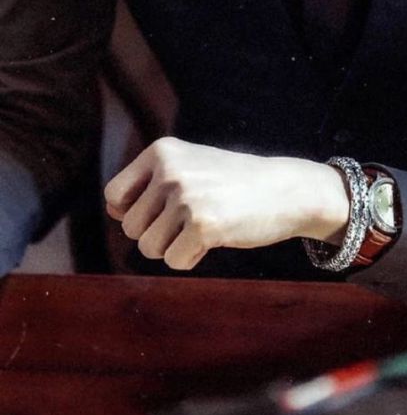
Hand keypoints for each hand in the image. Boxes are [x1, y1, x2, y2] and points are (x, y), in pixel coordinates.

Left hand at [104, 137, 350, 270]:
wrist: (286, 189)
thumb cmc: (233, 183)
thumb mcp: (190, 169)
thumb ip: (149, 187)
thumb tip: (112, 211)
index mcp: (162, 151)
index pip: (114, 195)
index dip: (132, 213)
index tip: (161, 212)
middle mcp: (170, 170)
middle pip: (131, 227)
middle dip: (156, 234)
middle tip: (190, 220)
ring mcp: (187, 197)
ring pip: (148, 248)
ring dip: (172, 248)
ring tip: (202, 228)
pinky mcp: (203, 226)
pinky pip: (173, 262)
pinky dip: (190, 259)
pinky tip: (213, 240)